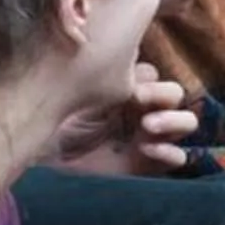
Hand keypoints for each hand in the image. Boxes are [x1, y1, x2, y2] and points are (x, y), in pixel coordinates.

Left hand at [53, 62, 193, 174]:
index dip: (147, 78)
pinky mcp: (144, 166)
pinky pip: (176, 158)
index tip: (129, 84)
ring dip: (174, 121)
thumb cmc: (50, 120)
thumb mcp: (77, 91)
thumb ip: (106, 77)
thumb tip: (132, 58)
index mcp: (121, 89)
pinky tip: (149, 151)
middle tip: (138, 100)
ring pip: (185, 122)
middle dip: (163, 95)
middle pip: (174, 94)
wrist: (38, 160)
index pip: (153, 76)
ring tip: (148, 127)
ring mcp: (144, 138)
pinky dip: (171, 153)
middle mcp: (137, 111)